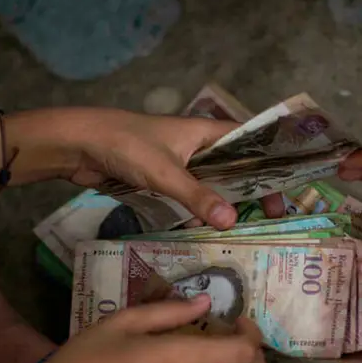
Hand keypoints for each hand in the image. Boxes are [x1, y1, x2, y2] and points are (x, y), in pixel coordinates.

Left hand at [51, 109, 283, 228]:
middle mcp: (196, 145)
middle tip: (268, 218)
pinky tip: (206, 231)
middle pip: (232, 167)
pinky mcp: (160, 178)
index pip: (249, 144)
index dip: (268, 166)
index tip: (283, 192)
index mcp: (204, 131)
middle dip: (249, 190)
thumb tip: (231, 221)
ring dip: (223, 203)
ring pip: (210, 183)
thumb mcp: (165, 172)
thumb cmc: (125, 146)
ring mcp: (178, 162)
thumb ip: (197, 197)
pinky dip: (198, 211)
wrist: (78, 145)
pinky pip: (188, 195)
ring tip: (245, 230)